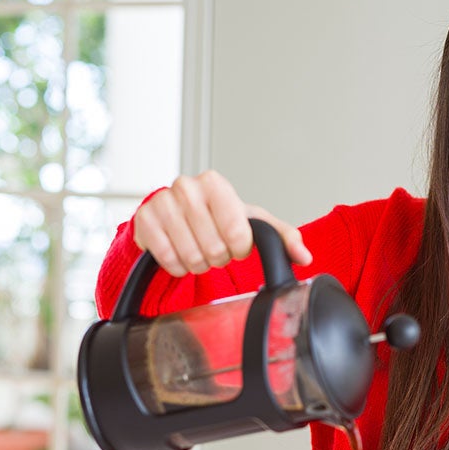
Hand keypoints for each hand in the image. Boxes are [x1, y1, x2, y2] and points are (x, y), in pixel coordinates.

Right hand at [132, 169, 311, 276]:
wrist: (177, 218)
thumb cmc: (217, 219)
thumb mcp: (252, 224)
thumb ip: (282, 237)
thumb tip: (304, 256)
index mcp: (215, 184)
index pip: (237, 231)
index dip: (240, 247)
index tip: (237, 245)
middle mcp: (186, 187)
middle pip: (214, 247)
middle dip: (218, 257)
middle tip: (215, 249)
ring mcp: (162, 203)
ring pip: (191, 255)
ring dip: (199, 263)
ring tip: (199, 251)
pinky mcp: (144, 222)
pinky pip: (168, 259)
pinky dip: (178, 266)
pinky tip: (180, 254)